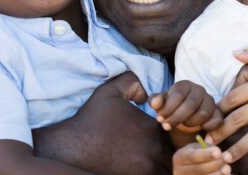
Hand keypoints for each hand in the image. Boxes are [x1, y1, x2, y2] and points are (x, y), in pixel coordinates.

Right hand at [32, 72, 172, 174]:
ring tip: (147, 161)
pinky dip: (152, 173)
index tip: (154, 135)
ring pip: (167, 168)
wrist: (73, 146)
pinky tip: (138, 168)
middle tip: (152, 150)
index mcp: (151, 126)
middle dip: (167, 151)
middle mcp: (153, 148)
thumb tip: (147, 95)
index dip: (166, 134)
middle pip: (173, 153)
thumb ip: (132, 82)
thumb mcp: (110, 90)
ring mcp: (146, 167)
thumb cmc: (92, 118)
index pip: (173, 131)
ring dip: (162, 165)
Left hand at [149, 80, 221, 132]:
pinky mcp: (217, 112)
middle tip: (166, 126)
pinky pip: (216, 120)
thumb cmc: (171, 107)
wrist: (184, 116)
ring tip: (181, 127)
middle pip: (191, 104)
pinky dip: (208, 127)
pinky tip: (197, 132)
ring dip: (190, 123)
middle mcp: (199, 90)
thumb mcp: (161, 104)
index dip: (168, 108)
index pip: (178, 95)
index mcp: (185, 85)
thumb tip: (154, 102)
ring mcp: (210, 101)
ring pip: (203, 113)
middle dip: (177, 118)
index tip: (159, 119)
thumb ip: (155, 101)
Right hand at [173, 143, 230, 174]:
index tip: (218, 152)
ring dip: (218, 174)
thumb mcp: (197, 148)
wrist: (189, 169)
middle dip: (215, 163)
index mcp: (179, 158)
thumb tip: (219, 152)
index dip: (205, 155)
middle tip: (228, 157)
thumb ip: (207, 148)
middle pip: (199, 169)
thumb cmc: (197, 155)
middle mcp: (179, 172)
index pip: (192, 156)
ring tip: (227, 168)